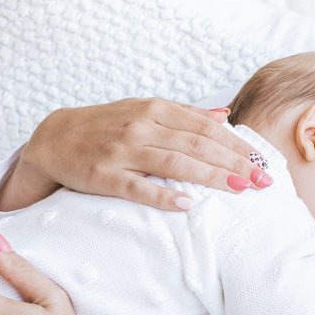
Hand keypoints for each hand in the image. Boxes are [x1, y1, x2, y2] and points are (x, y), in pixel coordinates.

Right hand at [0, 99, 274, 212]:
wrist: (53, 138)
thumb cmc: (106, 126)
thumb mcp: (143, 111)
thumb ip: (183, 114)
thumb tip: (224, 116)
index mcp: (154, 110)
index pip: (205, 127)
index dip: (236, 144)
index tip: (262, 161)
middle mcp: (141, 127)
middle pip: (196, 145)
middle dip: (233, 162)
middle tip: (262, 180)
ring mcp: (122, 151)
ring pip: (174, 164)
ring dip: (210, 176)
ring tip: (239, 189)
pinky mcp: (104, 176)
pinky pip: (138, 188)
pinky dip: (163, 195)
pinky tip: (188, 204)